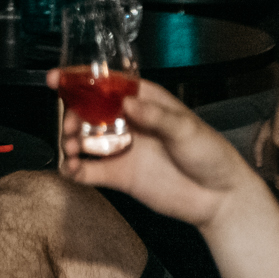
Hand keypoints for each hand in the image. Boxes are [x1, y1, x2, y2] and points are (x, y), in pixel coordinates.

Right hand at [56, 77, 257, 229]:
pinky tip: (72, 169)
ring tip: (72, 148)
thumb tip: (129, 103)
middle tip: (71, 125)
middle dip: (72, 114)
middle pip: (88, 111)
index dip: (81, 79)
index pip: (108, 84)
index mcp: (144, 102)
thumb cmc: (211, 155)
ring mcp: (122, 149)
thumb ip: (156, 116)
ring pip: (84, 139)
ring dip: (70, 140)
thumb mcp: (188, 130)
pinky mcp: (119, 175)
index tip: (58, 78)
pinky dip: (74, 169)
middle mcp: (129, 123)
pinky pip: (89, 170)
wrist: (220, 198)